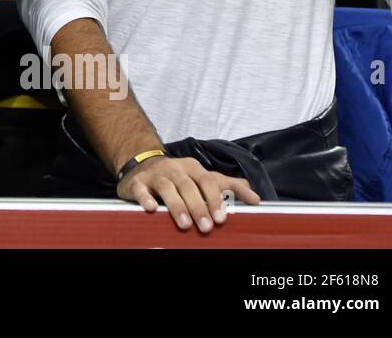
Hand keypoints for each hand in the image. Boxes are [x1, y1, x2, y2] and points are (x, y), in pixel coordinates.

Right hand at [118, 155, 260, 231]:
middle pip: (188, 186)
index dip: (216, 198)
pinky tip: (150, 208)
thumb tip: (255, 198)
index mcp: (193, 168)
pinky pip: (140, 189)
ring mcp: (155, 175)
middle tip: (207, 228)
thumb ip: (228, 186)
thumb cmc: (179, 176)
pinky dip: (145, 198)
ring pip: (167, 187)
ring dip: (176, 206)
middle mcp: (175, 169)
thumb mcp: (203, 177)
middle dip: (198, 207)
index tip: (223, 218)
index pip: (208, 180)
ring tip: (184, 225)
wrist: (142, 163)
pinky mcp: (137, 182)